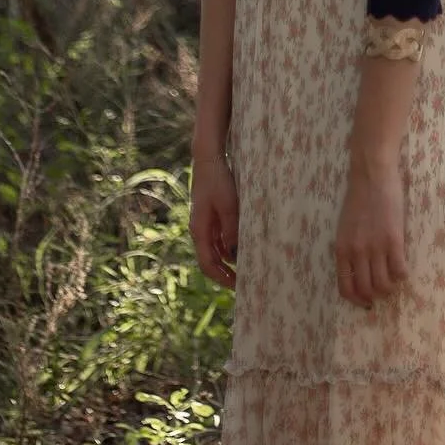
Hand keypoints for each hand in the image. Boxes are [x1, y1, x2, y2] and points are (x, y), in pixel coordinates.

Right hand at [189, 146, 239, 287]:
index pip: (207, 264)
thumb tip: (235, 256)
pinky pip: (218, 238)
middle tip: (243, 282)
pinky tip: (241, 247)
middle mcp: (199, 229)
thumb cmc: (218, 180)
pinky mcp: (210, 214)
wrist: (209, 158)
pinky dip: (227, 247)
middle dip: (224, 273)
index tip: (237, 286)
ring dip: (227, 261)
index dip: (221, 278)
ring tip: (245, 266)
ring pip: (215, 249)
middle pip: (210, 259)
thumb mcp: (229, 206)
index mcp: (199, 230)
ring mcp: (204, 222)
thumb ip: (232, 232)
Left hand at [335, 156, 407, 307]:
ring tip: (394, 281)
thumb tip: (358, 270)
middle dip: (375, 296)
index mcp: (341, 249)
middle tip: (382, 291)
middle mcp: (357, 252)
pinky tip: (402, 267)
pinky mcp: (393, 240)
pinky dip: (402, 275)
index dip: (356, 300)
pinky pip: (399, 270)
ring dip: (390, 288)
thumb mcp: (344, 227)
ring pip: (383, 285)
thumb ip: (349, 248)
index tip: (365, 301)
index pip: (345, 288)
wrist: (371, 174)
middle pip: (366, 290)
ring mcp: (375, 247)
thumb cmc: (358, 197)